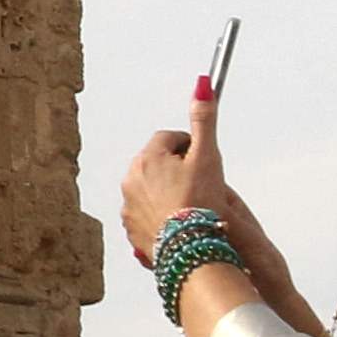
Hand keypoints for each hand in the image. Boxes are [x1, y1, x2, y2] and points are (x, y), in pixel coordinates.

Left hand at [116, 95, 236, 266]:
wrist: (191, 251)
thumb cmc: (200, 203)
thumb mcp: (207, 157)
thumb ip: (204, 119)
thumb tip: (202, 85)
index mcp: (147, 158)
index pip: (169, 138)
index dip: (190, 147)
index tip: (202, 161)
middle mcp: (131, 179)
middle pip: (157, 163)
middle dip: (177, 169)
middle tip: (200, 185)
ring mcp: (129, 206)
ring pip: (151, 189)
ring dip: (167, 192)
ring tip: (190, 206)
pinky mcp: (131, 230)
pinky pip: (146, 215)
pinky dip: (160, 215)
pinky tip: (179, 223)